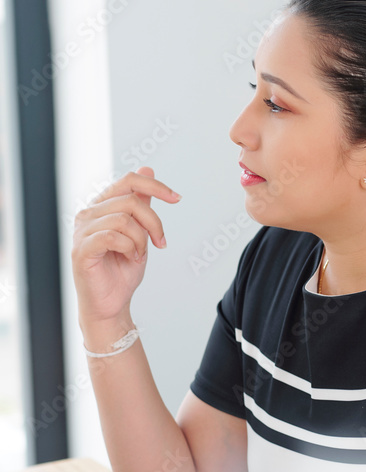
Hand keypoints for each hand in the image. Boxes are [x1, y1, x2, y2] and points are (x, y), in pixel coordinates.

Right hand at [72, 166, 180, 323]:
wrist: (111, 304)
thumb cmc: (122, 269)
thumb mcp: (140, 232)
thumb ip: (141, 203)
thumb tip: (147, 168)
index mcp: (102, 205)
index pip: (129, 181)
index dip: (155, 185)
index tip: (177, 199)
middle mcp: (88, 214)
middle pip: (131, 201)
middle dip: (154, 222)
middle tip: (160, 242)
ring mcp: (81, 231)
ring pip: (123, 218)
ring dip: (141, 239)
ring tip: (140, 254)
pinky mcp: (81, 249)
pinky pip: (112, 236)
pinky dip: (129, 247)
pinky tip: (130, 258)